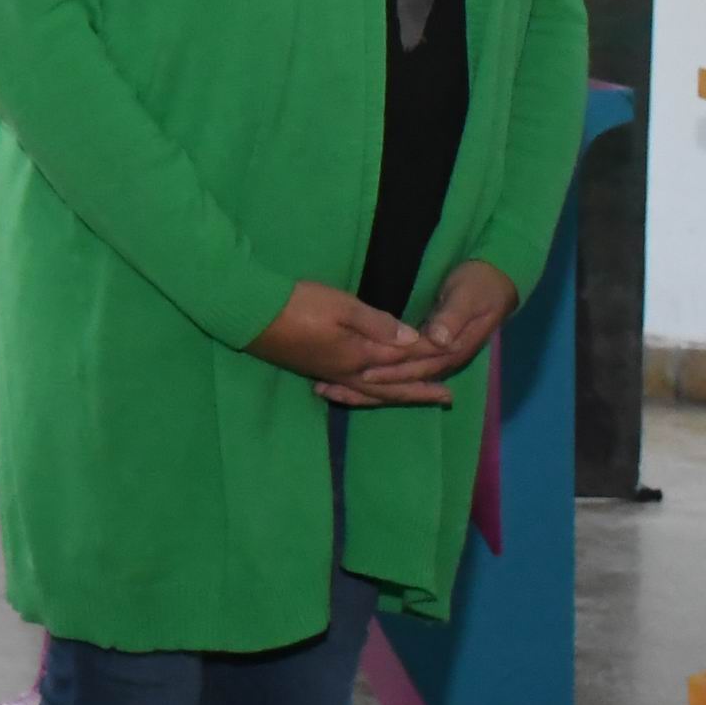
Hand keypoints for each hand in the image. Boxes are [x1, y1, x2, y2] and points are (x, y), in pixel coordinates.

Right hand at [248, 279, 450, 407]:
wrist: (250, 315)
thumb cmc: (298, 305)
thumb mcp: (341, 307)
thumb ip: (377, 323)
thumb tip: (412, 338)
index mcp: (360, 356)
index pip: (404, 357)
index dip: (429, 354)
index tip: (454, 352)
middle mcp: (350, 372)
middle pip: (393, 386)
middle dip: (421, 390)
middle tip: (448, 399)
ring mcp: (331, 374)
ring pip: (374, 392)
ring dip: (399, 396)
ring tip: (420, 399)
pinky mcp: (316, 370)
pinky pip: (353, 392)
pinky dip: (368, 397)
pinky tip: (367, 395)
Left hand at [322, 260, 516, 406]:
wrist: (495, 283)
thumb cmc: (479, 286)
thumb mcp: (468, 297)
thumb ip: (452, 317)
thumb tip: (437, 340)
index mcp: (453, 350)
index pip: (419, 366)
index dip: (393, 371)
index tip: (365, 373)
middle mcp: (443, 359)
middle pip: (405, 378)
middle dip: (373, 385)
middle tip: (338, 388)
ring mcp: (435, 356)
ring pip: (401, 378)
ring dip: (371, 387)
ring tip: (335, 391)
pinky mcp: (427, 350)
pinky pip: (401, 366)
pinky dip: (380, 374)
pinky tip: (355, 377)